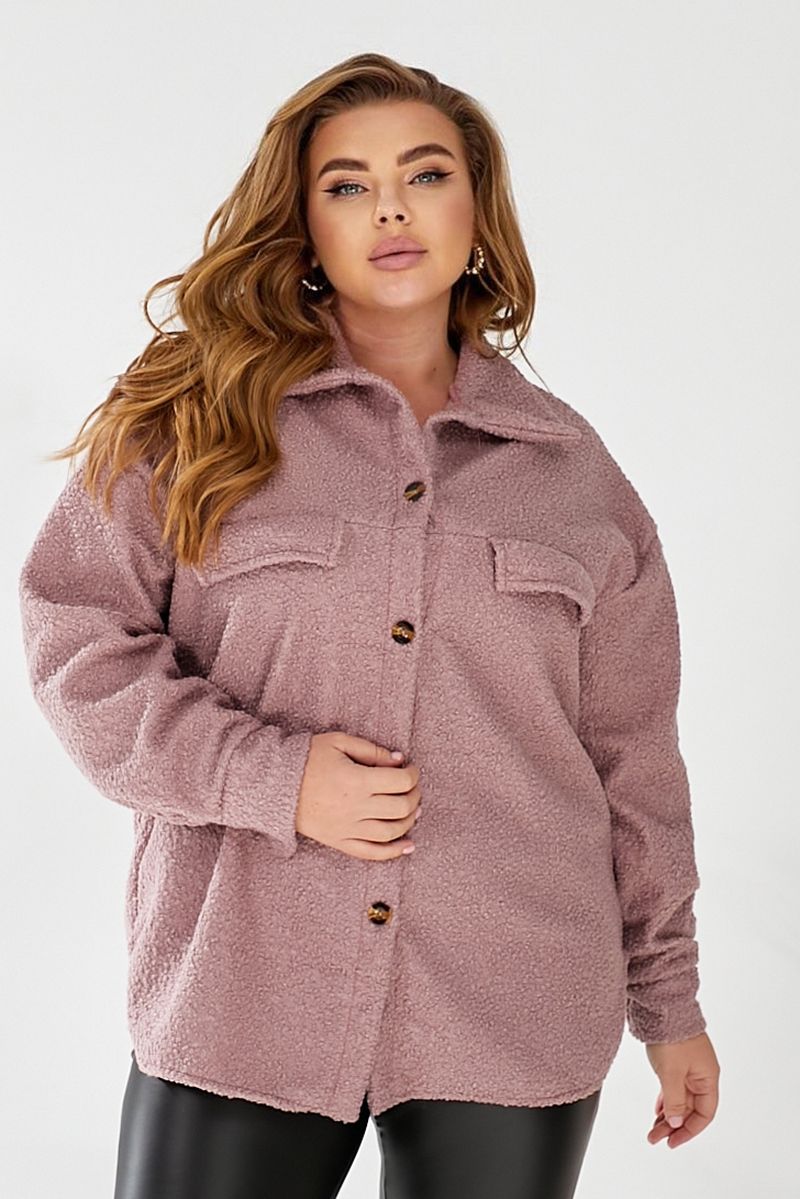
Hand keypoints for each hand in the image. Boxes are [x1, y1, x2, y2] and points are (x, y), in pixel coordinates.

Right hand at [295, 731, 420, 858]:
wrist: (274, 785)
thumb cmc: (306, 759)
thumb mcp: (339, 743)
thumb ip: (371, 750)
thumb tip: (400, 760)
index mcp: (357, 780)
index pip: (401, 781)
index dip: (413, 774)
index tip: (411, 769)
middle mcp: (355, 807)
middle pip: (401, 807)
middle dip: (414, 796)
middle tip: (412, 787)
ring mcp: (347, 828)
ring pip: (391, 831)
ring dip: (409, 821)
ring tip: (413, 811)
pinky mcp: (339, 841)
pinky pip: (371, 852)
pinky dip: (393, 852)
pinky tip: (408, 846)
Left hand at [645, 1031, 719, 1148]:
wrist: (662, 1006)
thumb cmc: (671, 1036)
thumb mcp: (672, 1073)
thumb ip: (675, 1100)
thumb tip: (676, 1122)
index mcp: (708, 1077)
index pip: (705, 1113)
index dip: (689, 1130)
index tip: (673, 1141)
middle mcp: (701, 1073)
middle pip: (691, 1108)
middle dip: (674, 1125)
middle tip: (656, 1138)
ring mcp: (689, 1066)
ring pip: (681, 1098)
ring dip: (668, 1114)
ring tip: (653, 1128)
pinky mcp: (677, 1060)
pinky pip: (674, 1087)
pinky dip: (666, 1099)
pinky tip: (658, 1109)